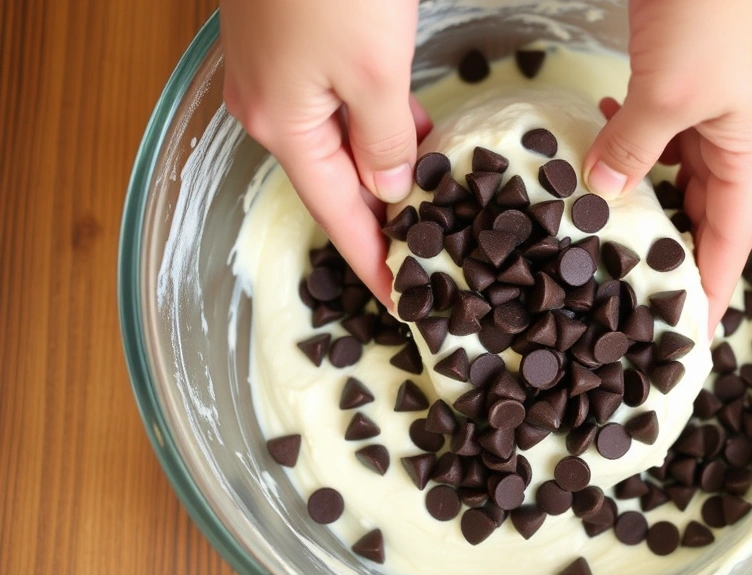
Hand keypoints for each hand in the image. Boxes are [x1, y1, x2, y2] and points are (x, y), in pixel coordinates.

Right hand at [220, 0, 428, 306]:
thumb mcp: (375, 74)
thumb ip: (387, 141)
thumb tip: (392, 186)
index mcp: (282, 127)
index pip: (336, 215)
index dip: (371, 260)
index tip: (401, 300)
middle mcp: (267, 106)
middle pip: (333, 181)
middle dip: (382, 217)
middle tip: (427, 252)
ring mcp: (273, 73)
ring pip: (336, 141)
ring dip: (382, 169)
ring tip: (431, 200)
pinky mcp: (289, 43)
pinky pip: (333, 104)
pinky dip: (371, 124)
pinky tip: (409, 129)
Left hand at [584, 0, 751, 334]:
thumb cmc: (714, 12)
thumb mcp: (668, 95)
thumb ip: (632, 149)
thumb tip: (601, 193)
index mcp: (750, 148)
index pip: (731, 238)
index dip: (714, 287)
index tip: (690, 332)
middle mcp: (736, 132)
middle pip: (702, 207)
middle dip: (668, 243)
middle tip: (629, 286)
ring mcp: (711, 100)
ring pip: (673, 164)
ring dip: (639, 189)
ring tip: (600, 225)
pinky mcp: (686, 70)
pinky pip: (656, 123)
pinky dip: (628, 137)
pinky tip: (598, 137)